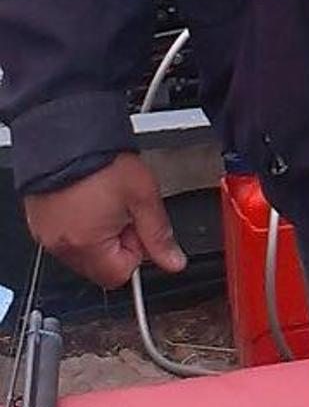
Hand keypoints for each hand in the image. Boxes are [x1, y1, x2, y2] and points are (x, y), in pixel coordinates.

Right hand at [26, 153, 186, 290]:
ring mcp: (45, 234)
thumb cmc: (102, 160)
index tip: (137, 225)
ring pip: (82, 252)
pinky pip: (63, 236)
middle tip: (121, 210)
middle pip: (99, 267)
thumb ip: (159, 234)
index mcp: (86, 244)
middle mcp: (60, 244)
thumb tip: (174, 261)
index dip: (136, 249)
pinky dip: (77, 225)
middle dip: (116, 243)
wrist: (67, 132)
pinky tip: (85, 199)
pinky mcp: (37, 221)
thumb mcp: (143, 196)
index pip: (120, 274)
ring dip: (97, 235)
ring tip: (102, 201)